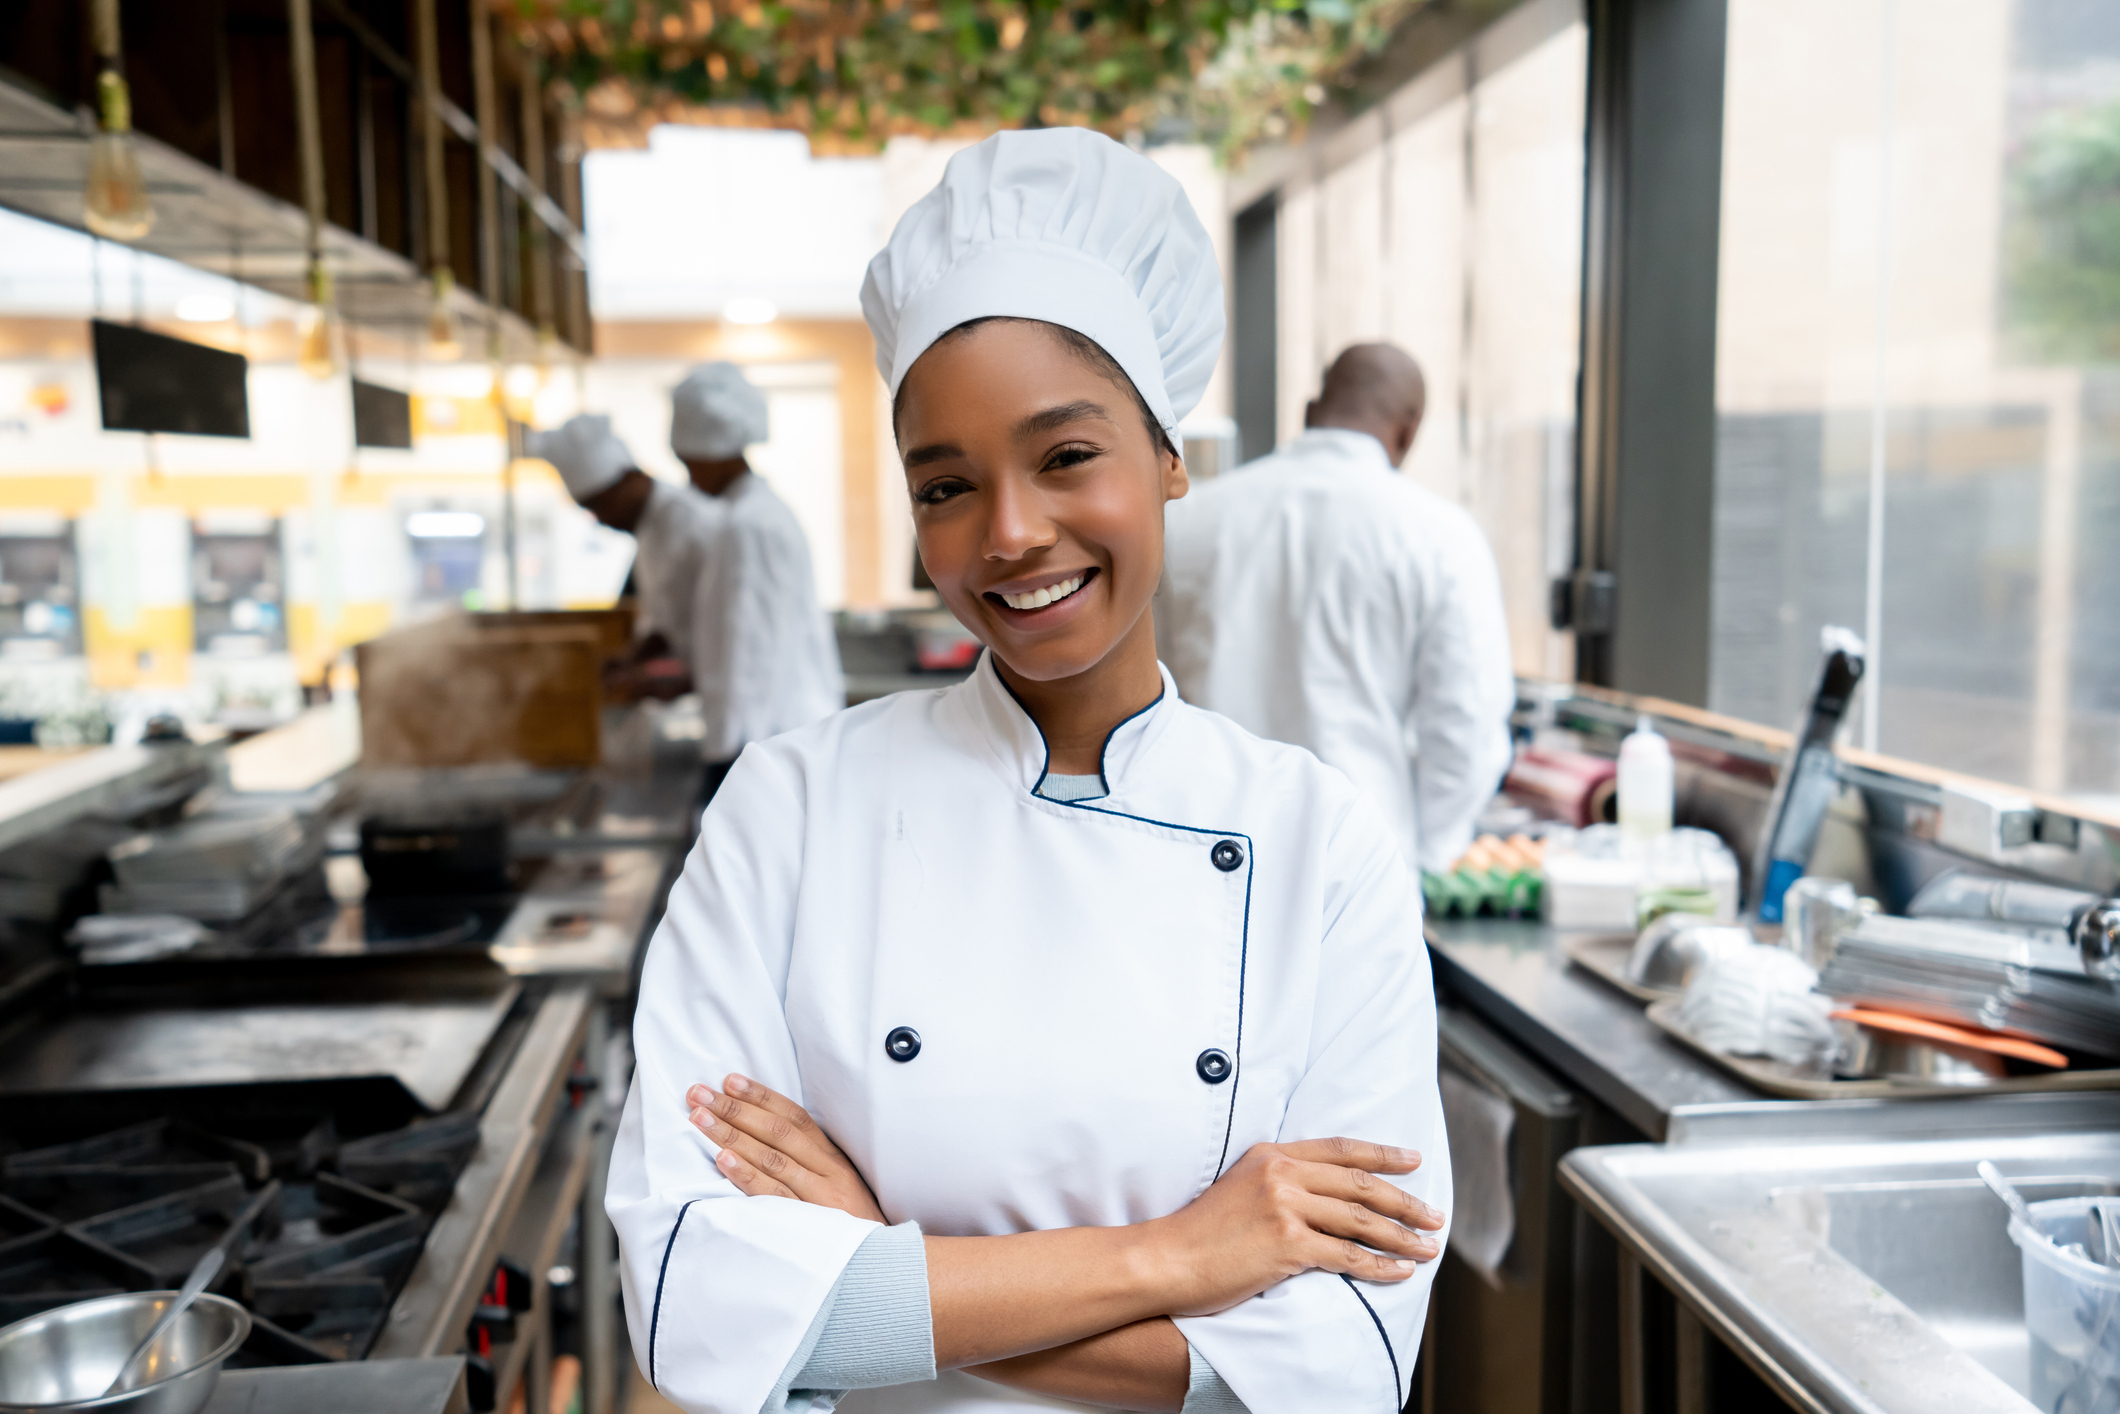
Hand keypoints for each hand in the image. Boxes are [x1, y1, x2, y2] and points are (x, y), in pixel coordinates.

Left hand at [687, 1074, 885, 1222]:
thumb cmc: (852, 1225)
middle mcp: (827, 1172)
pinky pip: (773, 1196)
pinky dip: (748, 1176)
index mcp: (832, 1158)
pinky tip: (723, 1161)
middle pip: (778, 1132)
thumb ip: (809, 1162)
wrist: (882, 1266)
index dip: (761, 1096)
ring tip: (700, 1119)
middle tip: (698, 1094)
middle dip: (735, 1109)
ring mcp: (818, 1198)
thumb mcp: (838, 1186)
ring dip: (732, 1135)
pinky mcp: (810, 1224)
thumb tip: (764, 1136)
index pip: (794, 1117)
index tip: (729, 1081)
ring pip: (772, 1158)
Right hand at [1146, 1139, 1444, 1315]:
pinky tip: (1401, 1271)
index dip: (1382, 1154)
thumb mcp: (1238, 1186)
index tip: (1413, 1161)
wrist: (1166, 1259)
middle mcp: (1281, 1174)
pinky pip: (1348, 1255)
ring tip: (1427, 1246)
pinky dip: (1380, 1265)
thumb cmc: (1200, 1233)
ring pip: (1361, 1220)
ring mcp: (1285, 1207)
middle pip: (1360, 1184)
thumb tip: (1320, 1194)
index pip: (1340, 1149)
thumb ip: (1278, 1181)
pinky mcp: (1287, 1243)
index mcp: (1271, 1154)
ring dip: (1402, 1235)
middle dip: (1404, 1201)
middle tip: (1434, 1215)